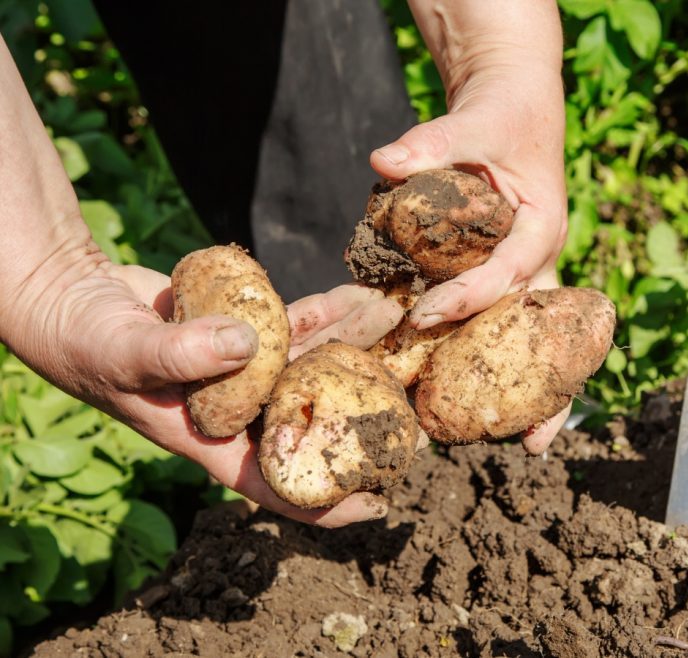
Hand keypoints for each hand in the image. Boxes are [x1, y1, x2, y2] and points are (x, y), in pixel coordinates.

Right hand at [4, 251, 402, 526]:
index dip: (326, 502)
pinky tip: (358, 297)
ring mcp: (242, 371)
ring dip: (353, 352)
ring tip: (399, 331)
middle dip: (361, 423)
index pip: (275, 483)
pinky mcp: (243, 332)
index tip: (379, 503)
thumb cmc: (87, 340)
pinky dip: (324, 313)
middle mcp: (234, 411)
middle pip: (310, 426)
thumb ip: (179, 353)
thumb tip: (245, 342)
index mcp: (209, 438)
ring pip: (310, 369)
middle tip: (415, 417)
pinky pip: (295, 327)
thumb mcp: (125, 353)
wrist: (72, 297)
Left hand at [370, 0, 567, 453]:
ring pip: (528, 341)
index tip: (426, 317)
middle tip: (533, 441)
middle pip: (539, 331)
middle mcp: (537, 261)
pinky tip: (479, 405)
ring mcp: (521, 276)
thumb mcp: (474, 122)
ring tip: (527, 447)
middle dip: (541, 387)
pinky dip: (492, 364)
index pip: (507, 272)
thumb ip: (433, 143)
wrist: (518, 112)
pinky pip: (498, 328)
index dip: (469, 297)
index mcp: (540, 227)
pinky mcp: (500, 279)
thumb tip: (382, 161)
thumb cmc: (500, 118)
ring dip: (529, 392)